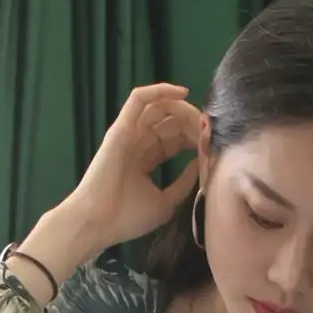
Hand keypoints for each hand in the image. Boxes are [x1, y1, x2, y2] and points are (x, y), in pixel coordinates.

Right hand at [68, 82, 202, 252]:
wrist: (98, 222)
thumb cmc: (128, 217)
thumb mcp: (166, 202)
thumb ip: (184, 183)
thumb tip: (201, 163)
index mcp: (147, 159)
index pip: (175, 139)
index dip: (196, 138)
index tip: (213, 144)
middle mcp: (138, 142)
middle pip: (170, 122)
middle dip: (193, 122)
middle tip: (211, 128)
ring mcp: (129, 133)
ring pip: (159, 107)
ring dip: (182, 108)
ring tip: (200, 117)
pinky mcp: (121, 127)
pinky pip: (140, 99)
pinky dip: (159, 91)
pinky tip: (182, 93)